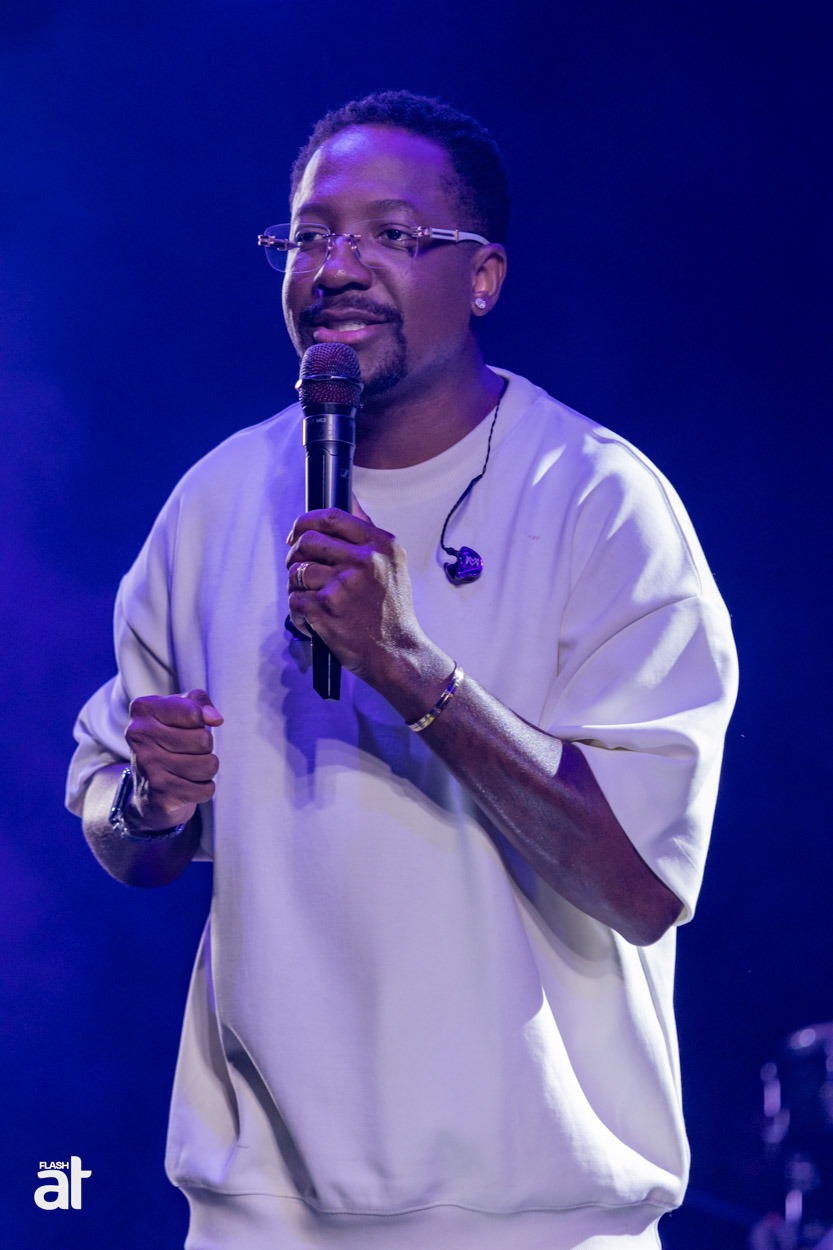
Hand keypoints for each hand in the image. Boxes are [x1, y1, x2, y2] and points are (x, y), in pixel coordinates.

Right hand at [125, 689, 222, 831]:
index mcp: (144, 709)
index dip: (201, 721)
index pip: (193, 712)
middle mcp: (140, 735)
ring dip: (206, 770)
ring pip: (209, 765)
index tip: (189, 726)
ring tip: (187, 769)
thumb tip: (215, 718)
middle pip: (204, 740)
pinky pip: (206, 790)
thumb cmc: (171, 740)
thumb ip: (200, 702)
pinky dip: (203, 790)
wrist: (147, 790)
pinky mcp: (160, 794)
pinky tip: (185, 786)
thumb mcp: (182, 711)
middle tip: (187, 752)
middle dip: (205, 748)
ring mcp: (148, 766)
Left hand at [285, 505, 429, 690]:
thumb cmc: (392, 612)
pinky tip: (310, 621)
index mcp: (380, 545)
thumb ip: (369, 538)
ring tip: (308, 599)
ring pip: (296, 571)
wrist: (397, 653)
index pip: (332, 517)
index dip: (306, 521)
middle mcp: (364, 560)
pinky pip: (294, 600)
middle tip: (298, 569)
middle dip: (295, 554)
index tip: (297, 533)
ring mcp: (343, 584)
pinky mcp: (325, 608)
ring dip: (295, 586)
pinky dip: (297, 614)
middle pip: (308, 541)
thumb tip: (349, 502)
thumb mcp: (394, 566)